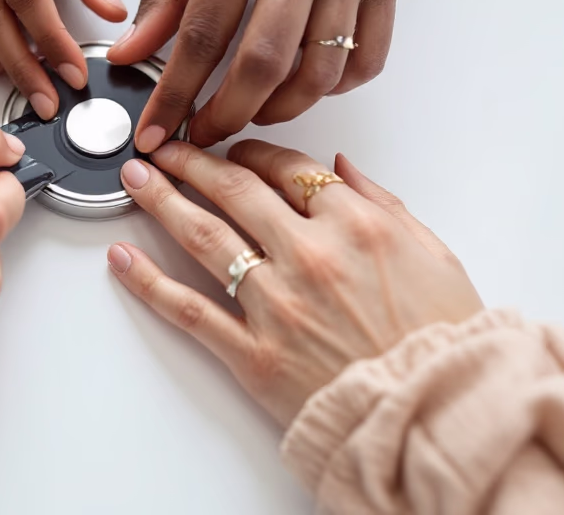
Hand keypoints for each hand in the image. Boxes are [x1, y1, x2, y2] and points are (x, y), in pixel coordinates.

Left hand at [107, 140, 481, 425]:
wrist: (436, 416)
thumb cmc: (441, 341)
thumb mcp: (436, 255)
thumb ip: (384, 203)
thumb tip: (342, 168)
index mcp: (356, 225)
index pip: (287, 167)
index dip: (252, 151)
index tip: (235, 148)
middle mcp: (309, 254)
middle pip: (233, 189)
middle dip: (192, 160)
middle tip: (166, 147)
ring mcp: (276, 303)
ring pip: (203, 235)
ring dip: (161, 199)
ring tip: (135, 179)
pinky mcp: (253, 353)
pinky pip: (188, 309)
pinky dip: (147, 280)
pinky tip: (122, 257)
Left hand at [108, 0, 401, 149]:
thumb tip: (135, 51)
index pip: (204, 33)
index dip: (176, 93)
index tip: (157, 130)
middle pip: (265, 63)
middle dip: (226, 115)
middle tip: (201, 134)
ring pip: (322, 70)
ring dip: (279, 108)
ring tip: (246, 111)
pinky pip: (368, 55)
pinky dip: (334, 86)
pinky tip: (299, 84)